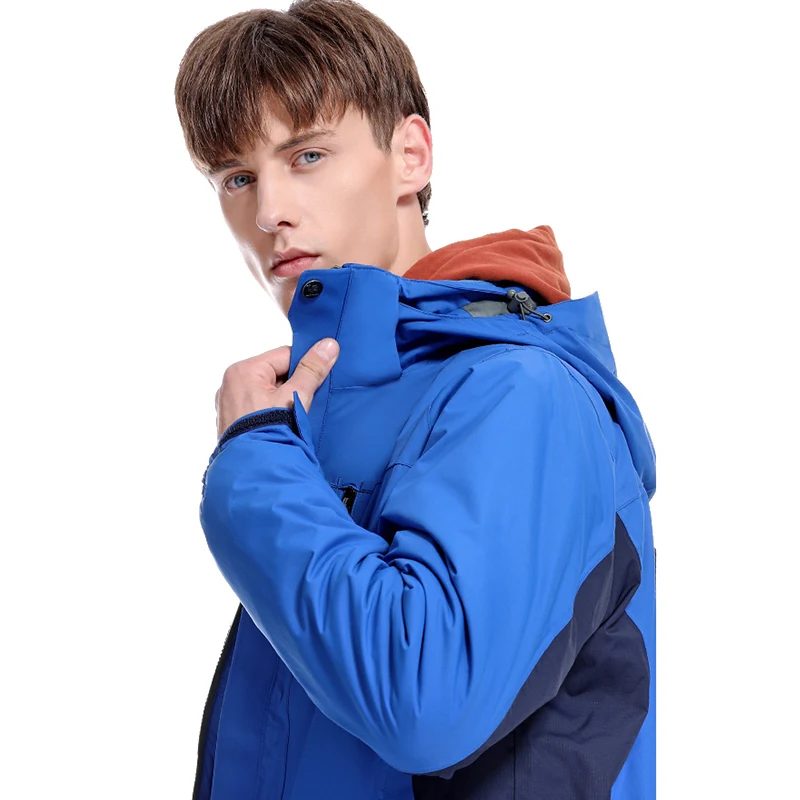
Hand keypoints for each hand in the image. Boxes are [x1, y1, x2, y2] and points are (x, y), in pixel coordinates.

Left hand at [215, 338, 339, 437]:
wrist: (255, 470)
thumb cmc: (271, 429)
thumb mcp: (296, 395)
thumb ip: (312, 370)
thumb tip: (329, 345)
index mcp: (242, 370)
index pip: (284, 356)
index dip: (304, 368)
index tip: (315, 382)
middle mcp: (229, 383)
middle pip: (274, 374)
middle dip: (292, 386)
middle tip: (304, 402)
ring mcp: (228, 404)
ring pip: (265, 391)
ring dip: (282, 400)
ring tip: (293, 416)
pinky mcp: (230, 421)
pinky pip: (256, 407)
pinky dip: (270, 412)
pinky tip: (281, 424)